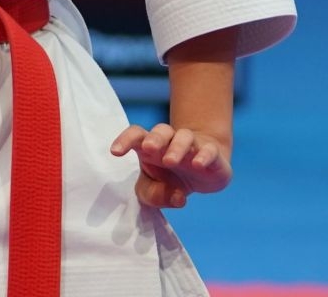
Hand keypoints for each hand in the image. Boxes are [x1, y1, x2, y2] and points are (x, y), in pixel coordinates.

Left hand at [110, 123, 232, 207]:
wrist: (204, 169)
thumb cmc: (171, 178)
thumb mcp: (156, 191)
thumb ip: (155, 196)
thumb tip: (177, 197)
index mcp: (150, 147)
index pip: (136, 135)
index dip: (124, 140)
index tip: (115, 152)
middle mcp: (170, 141)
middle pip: (161, 130)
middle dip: (154, 138)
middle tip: (148, 148)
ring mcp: (192, 144)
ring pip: (184, 136)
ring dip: (177, 147)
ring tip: (170, 161)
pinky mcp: (211, 152)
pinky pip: (209, 149)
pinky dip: (204, 155)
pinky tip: (198, 164)